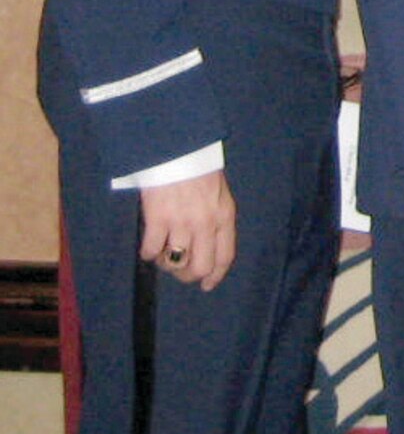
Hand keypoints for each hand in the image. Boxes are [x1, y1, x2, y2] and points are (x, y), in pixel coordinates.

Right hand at [140, 170, 236, 290]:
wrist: (177, 149)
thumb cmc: (198, 169)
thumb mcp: (218, 193)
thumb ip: (216, 218)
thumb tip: (207, 244)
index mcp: (224, 216)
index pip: (225, 257)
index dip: (215, 276)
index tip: (206, 285)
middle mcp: (206, 224)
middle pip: (201, 266)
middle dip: (189, 276)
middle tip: (179, 272)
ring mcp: (182, 223)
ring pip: (176, 262)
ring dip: (167, 264)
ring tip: (163, 254)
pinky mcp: (158, 219)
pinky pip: (152, 250)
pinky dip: (149, 253)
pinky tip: (149, 246)